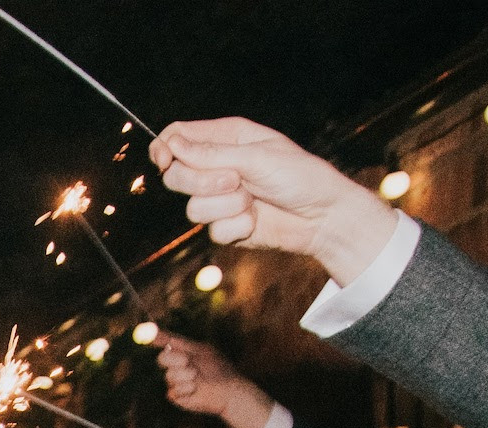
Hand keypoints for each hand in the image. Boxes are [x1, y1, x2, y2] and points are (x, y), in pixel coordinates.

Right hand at [151, 118, 401, 283]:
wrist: (322, 217)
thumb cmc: (300, 177)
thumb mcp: (257, 157)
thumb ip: (212, 154)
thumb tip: (172, 145)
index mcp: (226, 139)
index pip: (177, 136)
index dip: (164, 148)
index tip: (166, 160)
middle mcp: (218, 167)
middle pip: (176, 174)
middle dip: (201, 182)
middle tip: (234, 180)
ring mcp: (219, 198)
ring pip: (192, 208)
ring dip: (226, 206)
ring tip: (253, 200)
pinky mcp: (224, 226)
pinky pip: (212, 231)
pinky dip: (236, 227)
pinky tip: (256, 220)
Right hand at [153, 334, 276, 427]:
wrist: (227, 391)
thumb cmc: (218, 369)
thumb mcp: (199, 351)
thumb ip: (178, 343)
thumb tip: (158, 335)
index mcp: (185, 351)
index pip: (167, 342)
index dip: (156, 338)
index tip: (147, 335)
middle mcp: (178, 365)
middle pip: (162, 359)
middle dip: (172, 359)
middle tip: (186, 361)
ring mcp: (176, 381)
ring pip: (169, 376)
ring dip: (184, 375)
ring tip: (197, 378)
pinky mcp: (177, 395)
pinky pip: (172, 390)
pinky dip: (185, 389)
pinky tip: (196, 389)